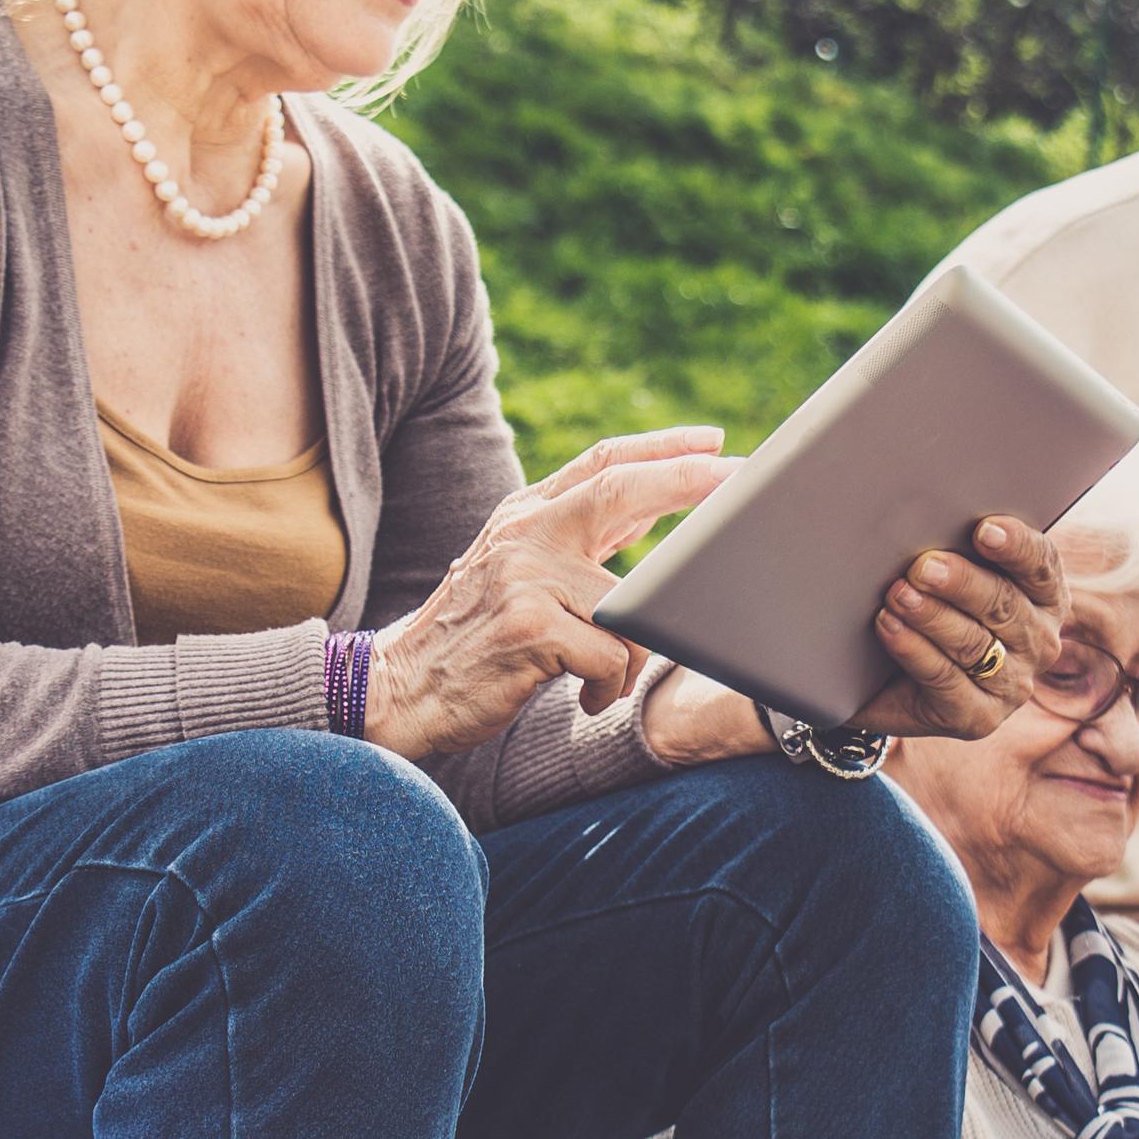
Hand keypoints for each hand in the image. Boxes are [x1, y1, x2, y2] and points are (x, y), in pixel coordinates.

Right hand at [367, 430, 734, 761]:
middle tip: (736, 478)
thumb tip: (655, 505)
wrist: (401, 686)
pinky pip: (610, 653)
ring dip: (629, 654)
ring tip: (598, 678)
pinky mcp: (528, 627)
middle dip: (685, 480)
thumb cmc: (476, 635)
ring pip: (628, 603)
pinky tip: (582, 696)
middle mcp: (525, 533)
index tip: (715, 442)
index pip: (603, 463)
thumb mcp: (522, 570)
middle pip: (619, 489)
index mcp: (526, 515)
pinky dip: (608, 685)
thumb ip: (582, 539)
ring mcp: (525, 577)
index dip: (662, 449)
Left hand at [841, 519, 1065, 744]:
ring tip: (898, 594)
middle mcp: (1039, 642)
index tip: (983, 529)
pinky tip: (890, 626)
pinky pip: (946, 680)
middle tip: (922, 565)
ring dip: (932, 615)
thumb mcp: (950, 577)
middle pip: (1005, 604)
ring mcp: (1013, 685)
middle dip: (961, 582)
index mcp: (1045, 597)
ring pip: (975, 643)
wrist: (892, 679)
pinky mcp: (979, 718)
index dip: (1016, 546)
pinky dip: (914, 649)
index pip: (1041, 565)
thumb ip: (957, 549)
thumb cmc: (930, 608)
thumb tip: (928, 513)